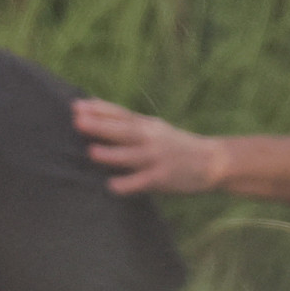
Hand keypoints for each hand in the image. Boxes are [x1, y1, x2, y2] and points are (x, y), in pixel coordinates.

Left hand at [72, 98, 225, 194]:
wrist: (212, 160)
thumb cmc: (176, 145)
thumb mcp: (155, 129)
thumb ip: (130, 123)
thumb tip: (96, 108)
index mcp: (148, 125)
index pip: (121, 114)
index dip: (99, 109)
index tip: (77, 105)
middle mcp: (152, 138)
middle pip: (124, 130)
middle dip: (101, 125)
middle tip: (78, 120)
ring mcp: (158, 158)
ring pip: (132, 155)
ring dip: (112, 154)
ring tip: (92, 151)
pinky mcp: (163, 177)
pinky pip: (142, 181)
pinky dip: (127, 183)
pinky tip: (112, 185)